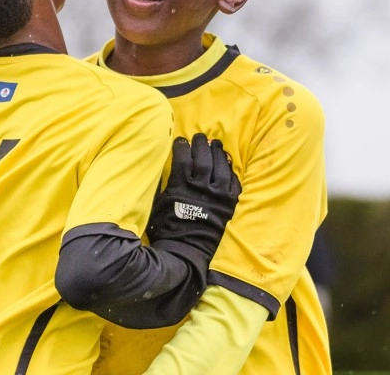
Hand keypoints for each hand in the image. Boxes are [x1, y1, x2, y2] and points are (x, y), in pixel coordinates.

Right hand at [147, 133, 240, 271]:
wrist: (185, 252)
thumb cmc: (166, 229)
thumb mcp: (157, 203)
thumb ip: (162, 183)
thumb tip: (162, 166)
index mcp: (180, 186)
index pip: (182, 158)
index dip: (181, 146)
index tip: (181, 140)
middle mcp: (200, 188)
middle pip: (202, 158)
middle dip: (200, 145)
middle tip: (200, 137)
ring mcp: (216, 196)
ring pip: (220, 168)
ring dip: (218, 154)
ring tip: (216, 145)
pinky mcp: (228, 206)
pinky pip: (233, 184)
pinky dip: (231, 172)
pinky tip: (228, 165)